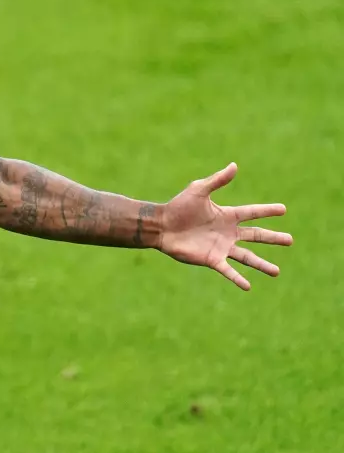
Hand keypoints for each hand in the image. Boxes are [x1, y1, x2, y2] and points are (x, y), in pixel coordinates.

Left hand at [158, 162, 291, 290]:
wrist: (160, 225)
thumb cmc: (178, 207)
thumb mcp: (198, 190)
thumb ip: (217, 181)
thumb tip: (234, 165)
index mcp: (227, 215)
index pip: (252, 213)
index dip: (267, 211)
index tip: (284, 209)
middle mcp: (227, 232)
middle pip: (256, 236)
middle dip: (273, 238)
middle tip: (290, 240)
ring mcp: (220, 247)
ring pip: (246, 257)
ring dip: (261, 265)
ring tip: (276, 272)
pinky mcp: (211, 259)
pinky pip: (228, 270)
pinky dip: (237, 278)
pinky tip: (248, 286)